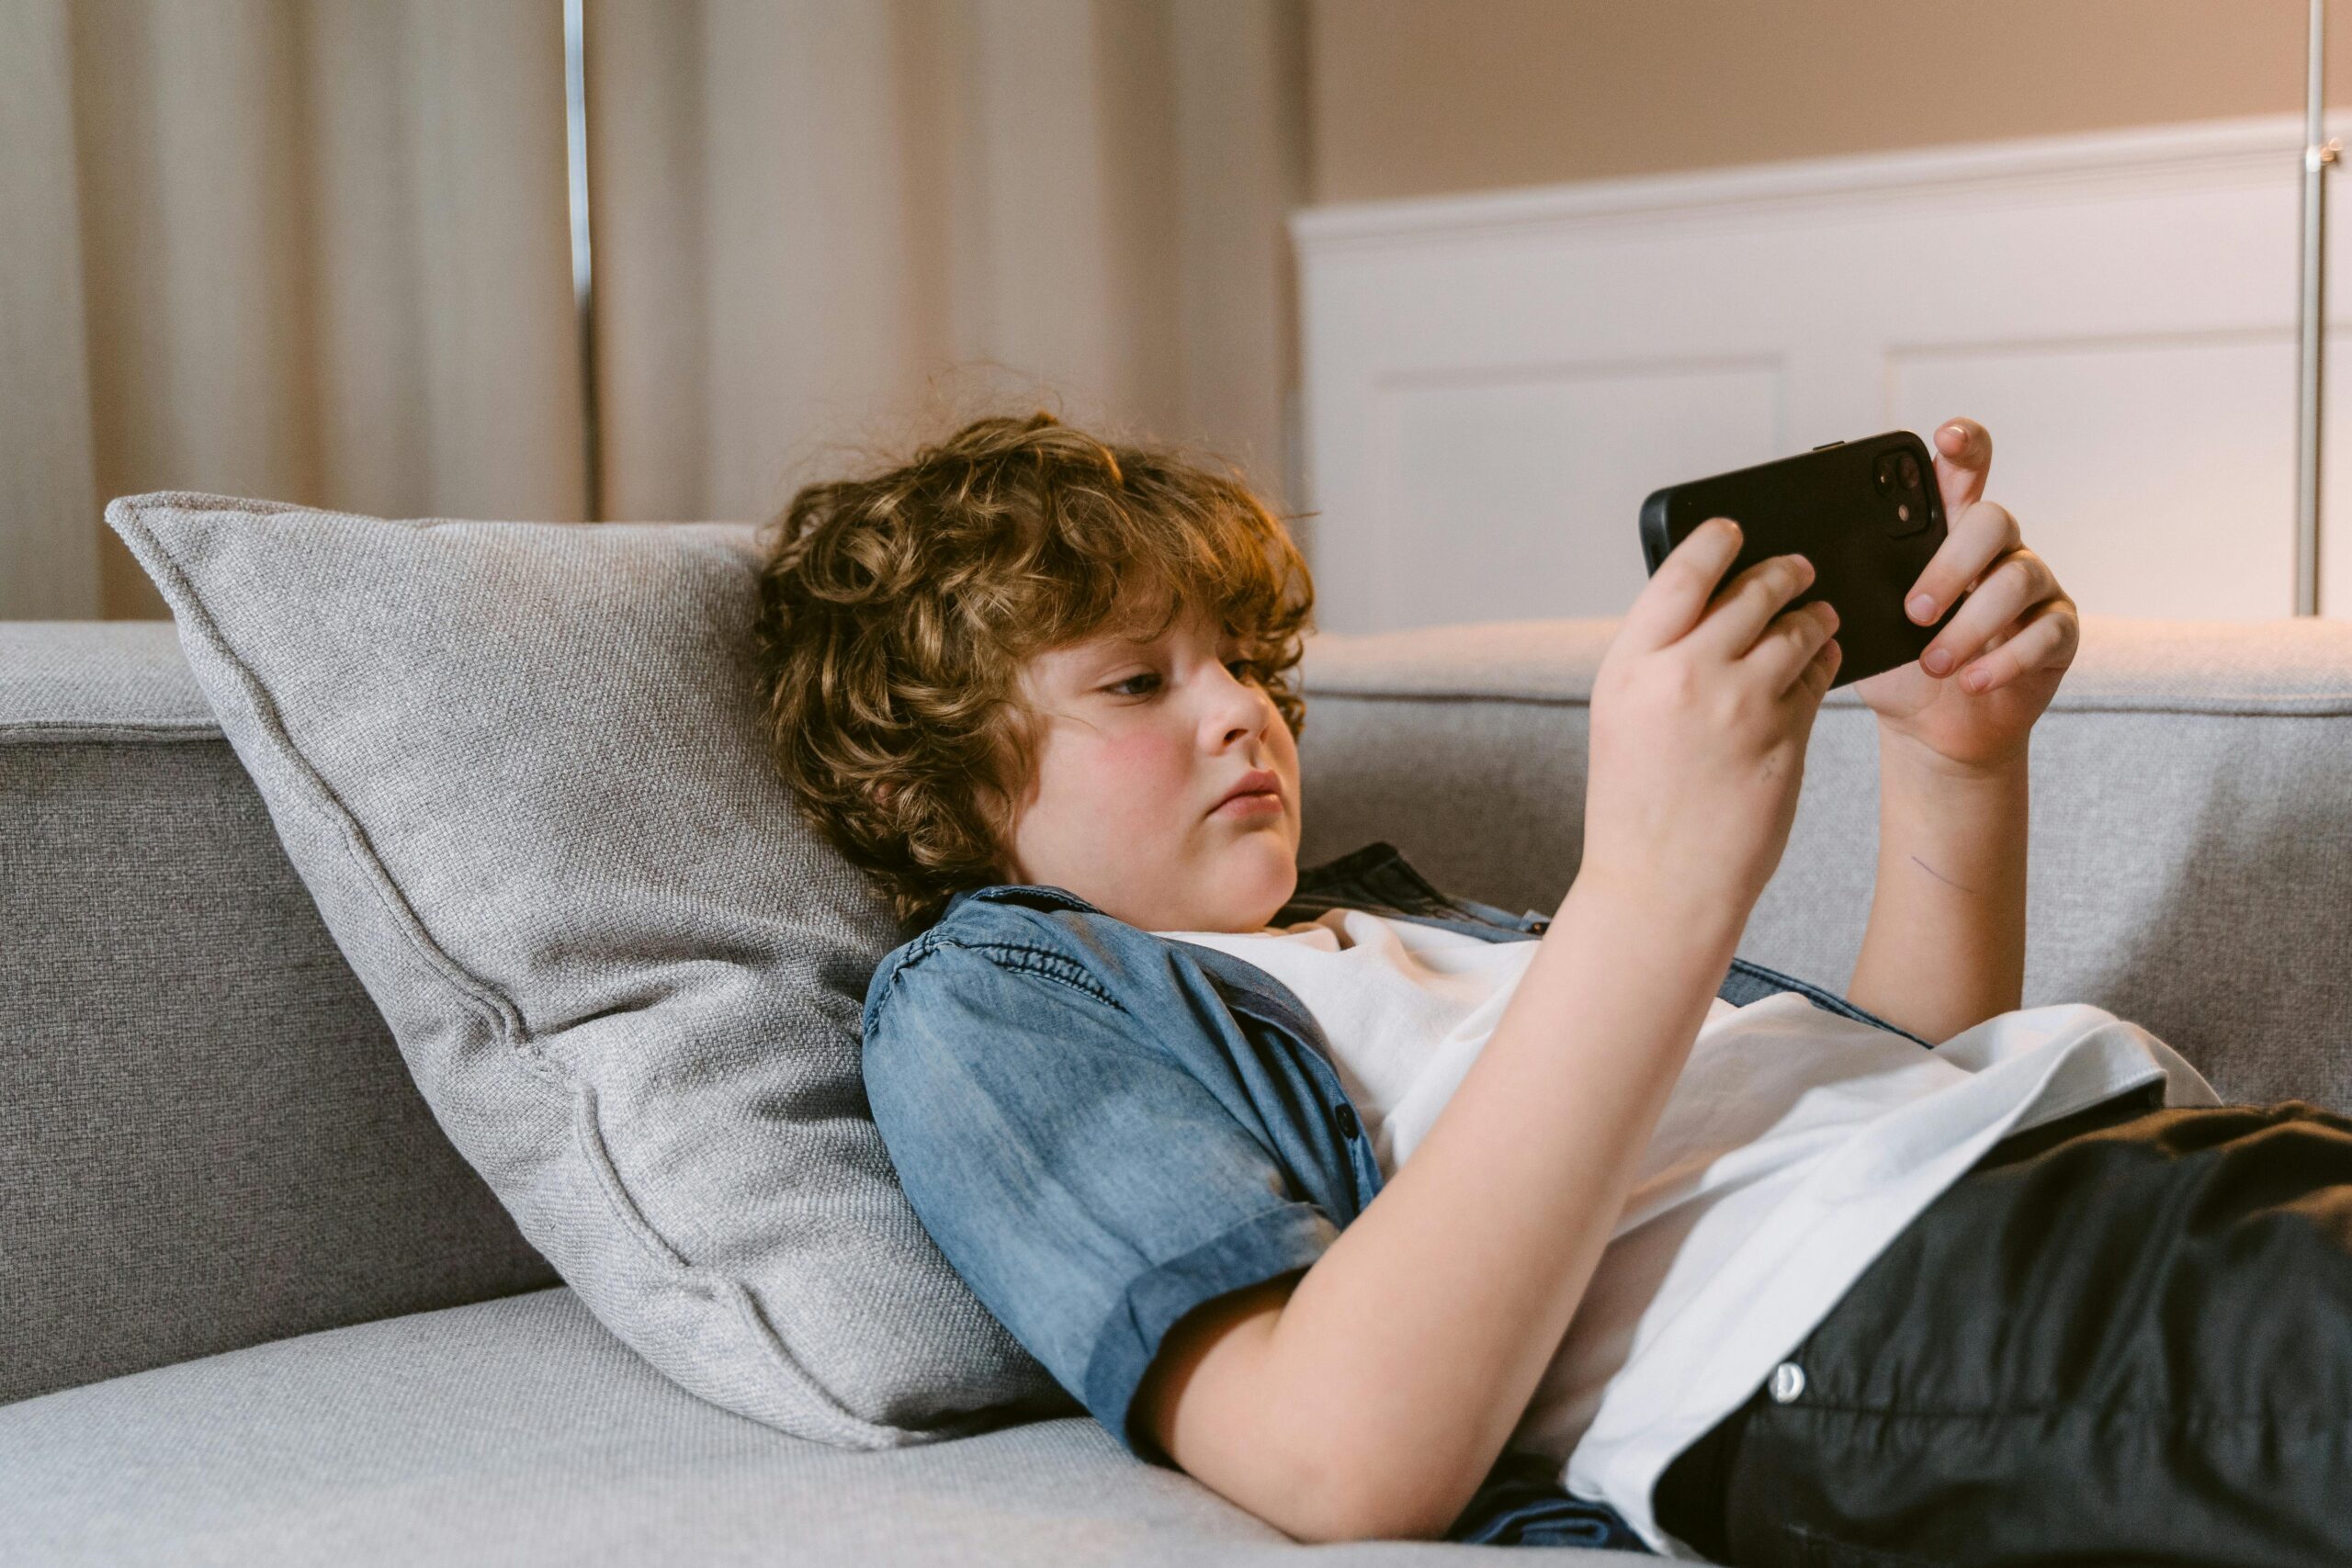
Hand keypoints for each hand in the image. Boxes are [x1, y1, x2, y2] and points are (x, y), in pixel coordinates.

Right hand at [1583, 518, 1840, 924]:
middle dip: (1784, 571)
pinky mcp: (1786, 736)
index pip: (1682, 573)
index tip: (1733, 529)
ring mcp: (1740, 705)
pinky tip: (1821, 662)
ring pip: (1797, 628)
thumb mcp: (1623, 717)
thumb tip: (1709, 603)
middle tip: (1799, 567)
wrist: (1660, 884)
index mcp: (1632, 666)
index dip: (1715, 541)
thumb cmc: (1637, 805)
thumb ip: (1658, 658)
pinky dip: (1825, 661)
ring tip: (1820, 617)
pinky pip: (1819, 677)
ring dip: (1815, 616)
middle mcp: (1685, 675)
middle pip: (1752, 591)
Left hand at [1851, 419, 2078, 773]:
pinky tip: (1973, 681)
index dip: (1963, 444)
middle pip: (1991, 520)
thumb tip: (1818, 564)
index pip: (1964, 469)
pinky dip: (2004, 660)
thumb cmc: (1896, 664)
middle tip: (1914, 613)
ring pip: (2017, 579)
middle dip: (1950, 567)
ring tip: (1934, 664)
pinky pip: (2045, 632)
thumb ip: (1859, 584)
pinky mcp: (2058, 630)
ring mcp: (2034, 586)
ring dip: (1969, 627)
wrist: (1929, 727)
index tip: (1945, 437)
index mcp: (1947, 531)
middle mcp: (1997, 548)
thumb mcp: (1867, 622)